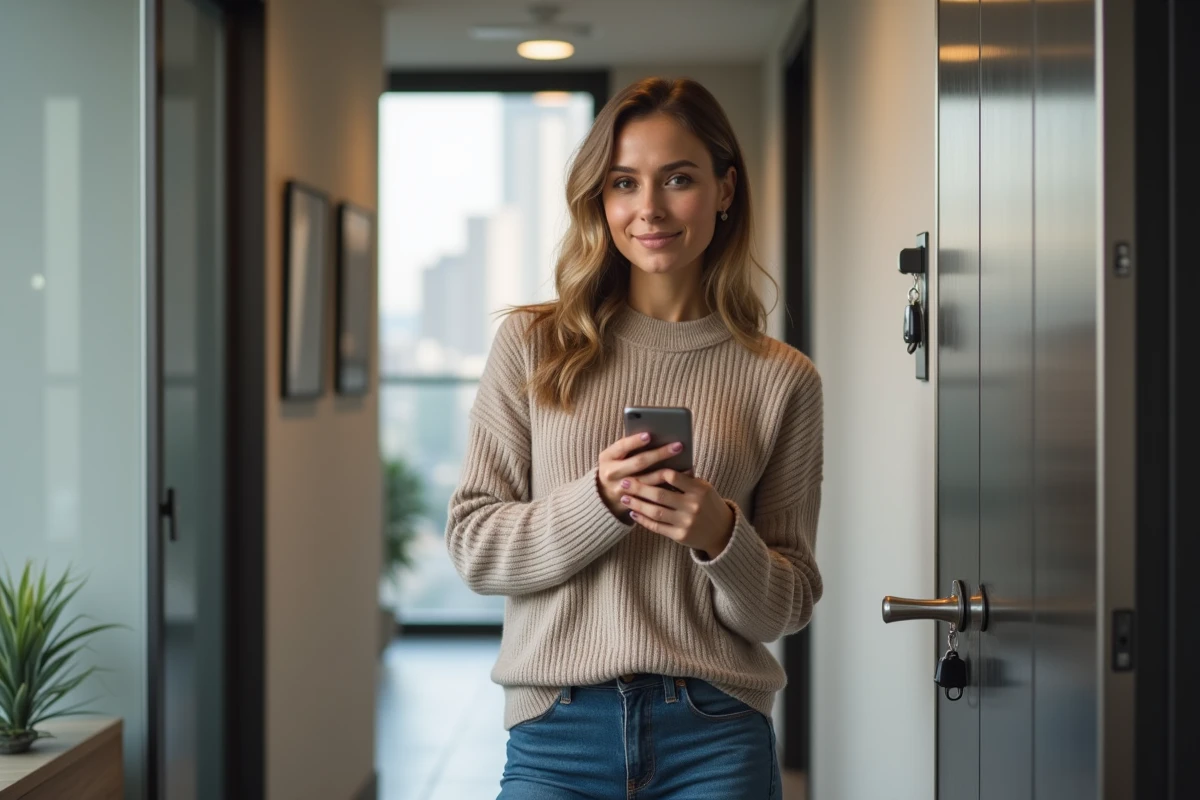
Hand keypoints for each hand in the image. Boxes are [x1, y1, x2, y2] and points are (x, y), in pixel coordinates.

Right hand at [598, 433, 685, 519]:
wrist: (604, 495)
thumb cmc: (616, 466)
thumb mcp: (615, 455)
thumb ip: (629, 446)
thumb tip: (655, 433)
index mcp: (607, 457)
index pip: (622, 446)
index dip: (635, 441)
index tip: (649, 434)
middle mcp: (612, 474)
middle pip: (639, 463)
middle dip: (659, 453)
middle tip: (678, 446)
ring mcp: (621, 490)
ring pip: (648, 481)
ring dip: (668, 472)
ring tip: (685, 462)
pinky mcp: (632, 502)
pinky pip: (653, 495)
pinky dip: (668, 486)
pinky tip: (681, 479)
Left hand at [619, 469, 734, 558]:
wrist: (722, 531)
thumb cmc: (709, 504)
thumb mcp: (704, 488)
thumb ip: (686, 479)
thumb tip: (662, 463)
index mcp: (699, 490)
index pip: (673, 477)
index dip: (655, 472)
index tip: (640, 469)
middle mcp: (693, 506)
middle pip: (660, 495)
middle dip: (639, 488)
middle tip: (624, 482)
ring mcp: (686, 522)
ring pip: (655, 512)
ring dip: (637, 504)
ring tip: (624, 497)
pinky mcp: (680, 536)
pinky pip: (657, 527)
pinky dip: (643, 520)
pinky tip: (633, 513)